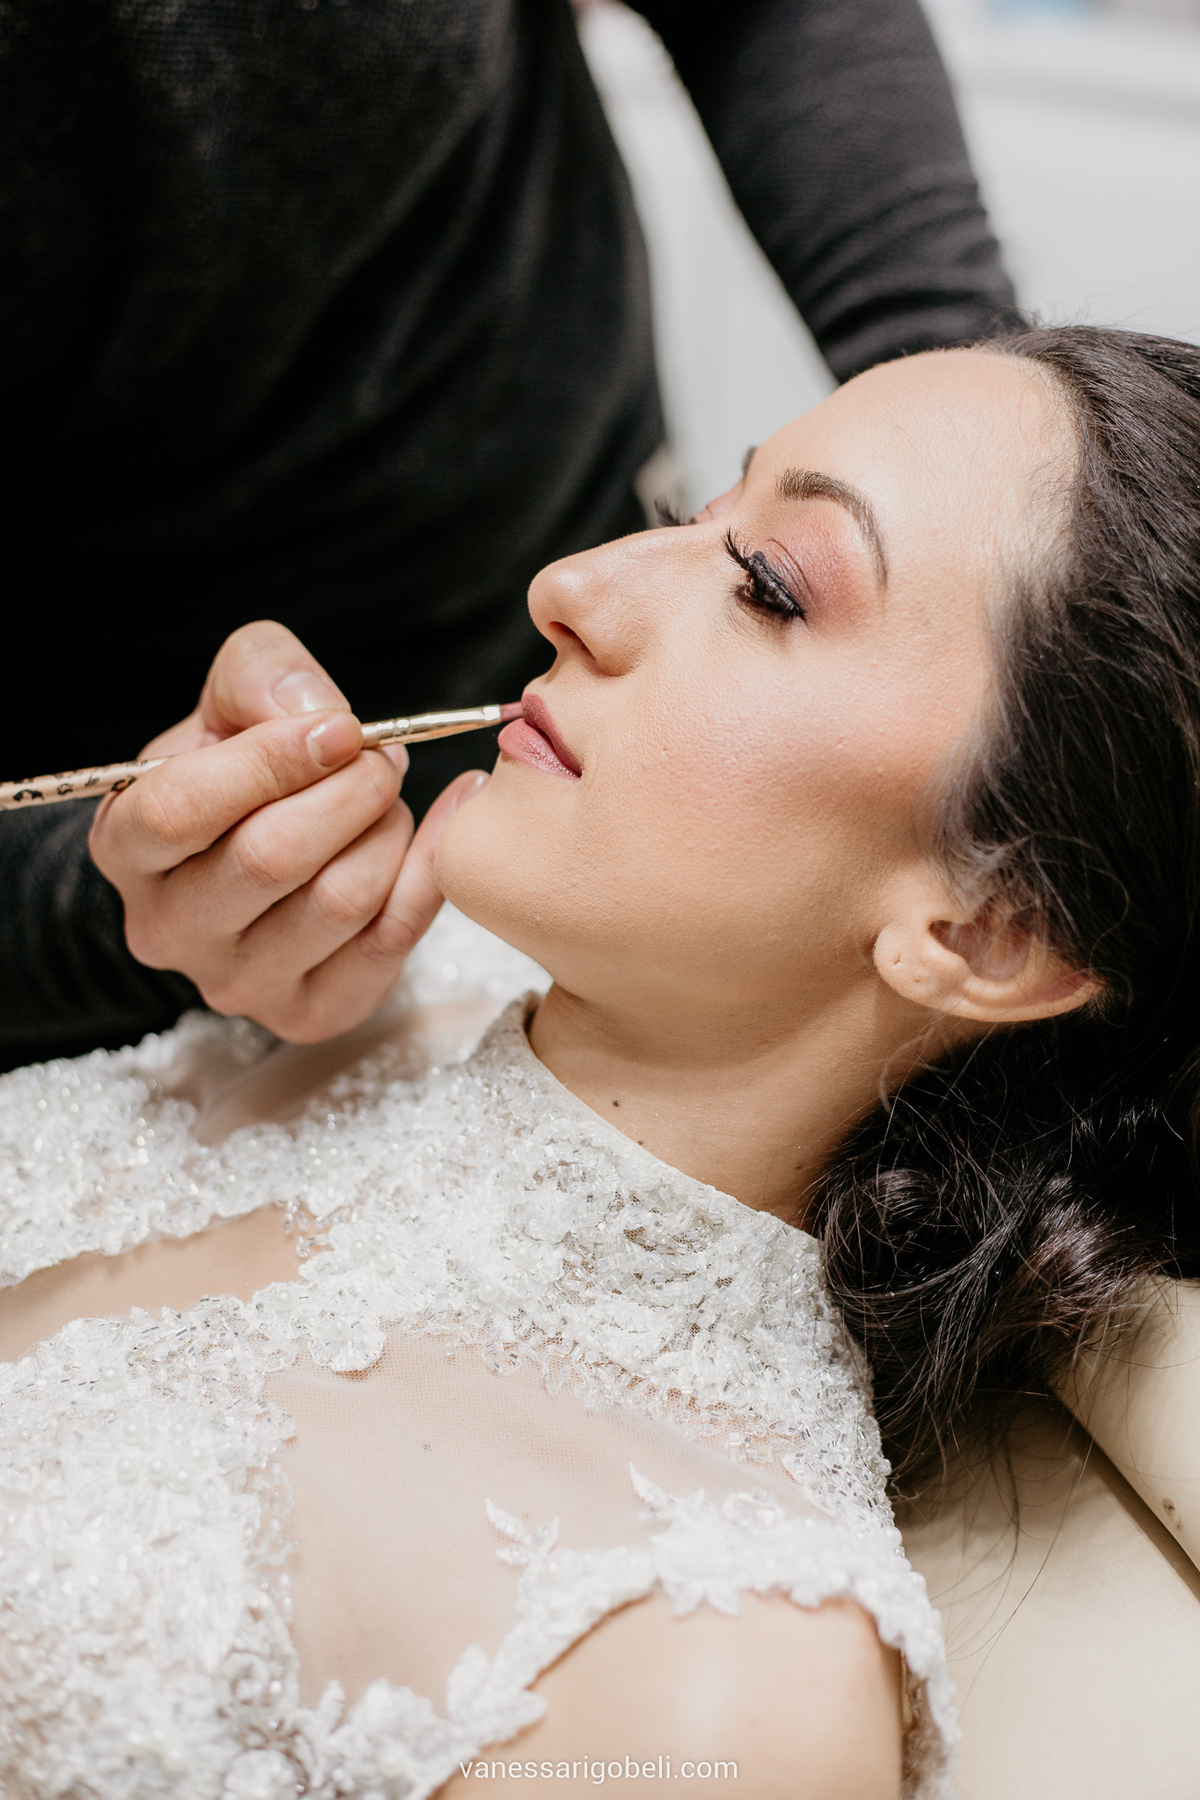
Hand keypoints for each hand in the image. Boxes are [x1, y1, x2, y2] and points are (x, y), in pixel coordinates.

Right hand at [89, 621, 486, 1041]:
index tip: (341, 729)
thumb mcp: (232, 701)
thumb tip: (320, 718)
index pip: (180, 811)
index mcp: (127, 846)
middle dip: (351, 792)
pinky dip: (432, 869)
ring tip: (387, 798)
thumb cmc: (242, 771)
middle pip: (270, 858)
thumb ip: (260, 676)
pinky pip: (389, 941)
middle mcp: (167, 928)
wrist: (270, 856)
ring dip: (387, 831)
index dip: (270, 762)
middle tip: (380, 759)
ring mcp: (237, 983)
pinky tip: (449, 816)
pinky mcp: (308, 1012)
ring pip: (339, 900)